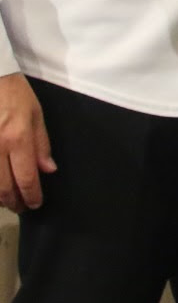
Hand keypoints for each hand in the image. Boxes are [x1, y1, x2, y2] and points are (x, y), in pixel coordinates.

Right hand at [0, 73, 53, 212]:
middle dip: (13, 202)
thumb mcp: (36, 115)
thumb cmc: (15, 95)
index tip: (35, 204)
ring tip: (7, 201)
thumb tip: (48, 170)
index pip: (26, 177)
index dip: (31, 195)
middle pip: (3, 187)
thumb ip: (41, 144)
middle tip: (21, 208)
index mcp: (17, 139)